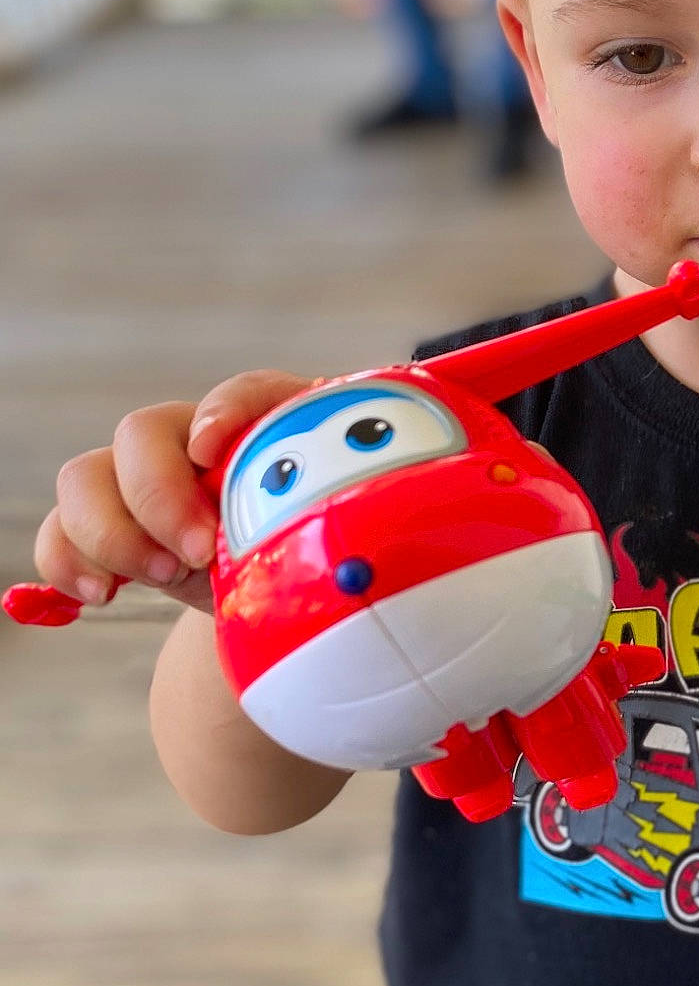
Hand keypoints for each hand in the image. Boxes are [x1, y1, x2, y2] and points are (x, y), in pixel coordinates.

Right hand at [33, 371, 311, 616]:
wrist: (275, 587)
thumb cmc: (309, 549)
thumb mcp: (329, 539)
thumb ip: (333, 524)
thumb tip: (351, 549)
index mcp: (264, 431)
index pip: (246, 392)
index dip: (224, 411)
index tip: (210, 450)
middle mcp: (192, 442)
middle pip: (143, 432)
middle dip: (159, 496)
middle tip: (196, 553)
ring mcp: (142, 480)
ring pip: (86, 476)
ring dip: (112, 533)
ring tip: (163, 578)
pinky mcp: (111, 524)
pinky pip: (61, 529)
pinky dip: (68, 561)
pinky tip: (101, 594)